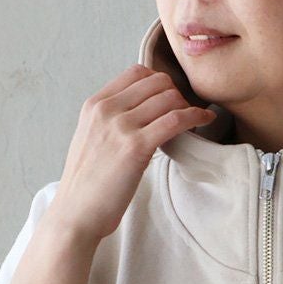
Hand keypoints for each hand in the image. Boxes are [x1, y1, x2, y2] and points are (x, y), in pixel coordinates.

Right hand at [49, 64, 215, 242]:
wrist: (77, 211)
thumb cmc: (89, 182)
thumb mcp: (93, 137)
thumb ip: (113, 119)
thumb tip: (142, 110)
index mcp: (95, 104)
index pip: (136, 72)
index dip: (161, 82)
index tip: (171, 100)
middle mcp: (106, 110)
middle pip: (157, 82)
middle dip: (177, 94)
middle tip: (185, 113)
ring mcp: (120, 127)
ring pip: (169, 98)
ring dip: (188, 107)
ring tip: (195, 121)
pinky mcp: (136, 147)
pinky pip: (176, 120)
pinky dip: (196, 116)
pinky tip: (205, 120)